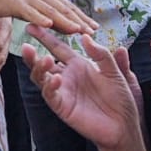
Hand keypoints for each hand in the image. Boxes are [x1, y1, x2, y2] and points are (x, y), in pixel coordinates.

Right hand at [0, 0, 97, 35]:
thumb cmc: (15, 3)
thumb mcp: (37, 10)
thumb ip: (53, 18)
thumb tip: (72, 28)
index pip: (69, 8)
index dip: (83, 18)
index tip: (95, 28)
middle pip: (64, 9)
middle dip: (79, 20)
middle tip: (92, 31)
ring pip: (51, 11)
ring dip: (65, 21)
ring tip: (77, 30)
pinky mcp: (18, 3)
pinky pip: (31, 12)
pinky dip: (40, 18)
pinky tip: (49, 25)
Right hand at [20, 26, 144, 150]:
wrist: (124, 124)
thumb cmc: (120, 98)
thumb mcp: (114, 71)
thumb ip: (101, 54)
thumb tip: (85, 37)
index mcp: (78, 65)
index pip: (57, 47)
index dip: (45, 37)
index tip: (32, 25)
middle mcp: (67, 77)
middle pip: (42, 63)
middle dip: (32, 55)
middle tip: (26, 45)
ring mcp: (63, 91)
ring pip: (41, 78)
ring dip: (38, 69)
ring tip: (44, 60)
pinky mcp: (63, 107)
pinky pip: (51, 95)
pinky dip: (50, 86)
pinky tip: (55, 79)